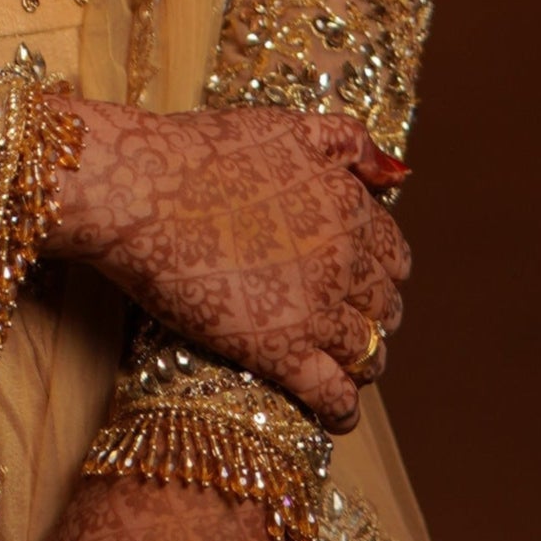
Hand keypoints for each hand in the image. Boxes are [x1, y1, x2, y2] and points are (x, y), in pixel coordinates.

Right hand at [48, 102, 409, 429]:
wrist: (141, 190)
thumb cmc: (201, 153)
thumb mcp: (287, 125)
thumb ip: (347, 143)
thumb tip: (398, 174)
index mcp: (349, 207)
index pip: (393, 255)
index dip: (379, 271)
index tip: (360, 280)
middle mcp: (345, 261)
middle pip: (385, 306)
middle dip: (373, 317)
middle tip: (348, 323)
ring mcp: (316, 310)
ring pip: (368, 352)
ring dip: (363, 362)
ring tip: (345, 367)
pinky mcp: (280, 351)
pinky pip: (333, 394)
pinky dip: (342, 410)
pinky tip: (337, 416)